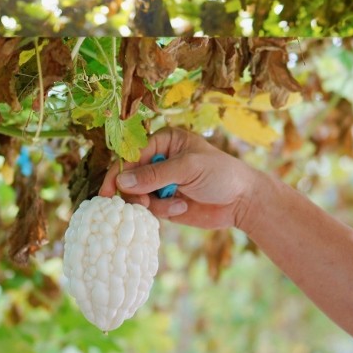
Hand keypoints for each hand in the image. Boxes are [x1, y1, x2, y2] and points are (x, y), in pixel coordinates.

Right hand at [99, 127, 260, 229]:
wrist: (242, 200)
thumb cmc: (221, 174)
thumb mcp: (189, 168)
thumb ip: (156, 174)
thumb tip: (121, 181)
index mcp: (165, 141)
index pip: (132, 154)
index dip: (120, 171)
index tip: (110, 190)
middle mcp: (160, 160)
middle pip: (129, 176)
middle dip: (134, 192)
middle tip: (143, 203)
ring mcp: (161, 183)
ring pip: (137, 196)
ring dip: (153, 203)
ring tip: (176, 203)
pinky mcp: (165, 202)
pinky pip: (150, 209)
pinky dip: (163, 211)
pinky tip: (183, 206)